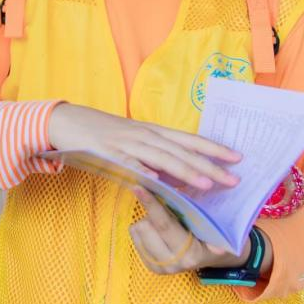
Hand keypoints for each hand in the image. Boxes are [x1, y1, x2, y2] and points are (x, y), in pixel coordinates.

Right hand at [48, 103, 240, 190]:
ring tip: (207, 184)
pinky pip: (129, 164)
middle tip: (235, 179)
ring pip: (162, 157)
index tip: (238, 157)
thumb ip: (152, 157)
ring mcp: (126, 143)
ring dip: (185, 171)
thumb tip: (175, 176)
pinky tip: (159, 183)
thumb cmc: (100, 132)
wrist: (66, 120)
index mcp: (151, 131)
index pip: (188, 139)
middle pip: (182, 151)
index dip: (214, 148)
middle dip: (210, 165)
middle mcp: (144, 134)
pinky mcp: (108, 152)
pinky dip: (145, 172)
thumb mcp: (131, 140)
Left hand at [128, 186, 247, 273]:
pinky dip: (143, 228)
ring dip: (148, 220)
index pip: (164, 225)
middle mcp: (174, 263)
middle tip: (164, 207)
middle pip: (145, 227)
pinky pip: (134, 236)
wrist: (209, 256)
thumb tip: (207, 231)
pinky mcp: (150, 266)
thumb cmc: (212, 234)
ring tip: (165, 222)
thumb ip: (208, 225)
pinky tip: (158, 231)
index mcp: (191, 254)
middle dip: (151, 212)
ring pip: (138, 229)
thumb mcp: (215, 228)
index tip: (138, 187)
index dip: (151, 204)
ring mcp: (161, 268)